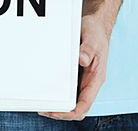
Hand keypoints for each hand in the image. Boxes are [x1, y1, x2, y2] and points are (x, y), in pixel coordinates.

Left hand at [39, 6, 115, 120]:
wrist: (95, 25)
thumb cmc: (96, 33)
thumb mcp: (93, 39)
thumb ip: (88, 50)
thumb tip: (82, 59)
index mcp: (95, 79)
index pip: (84, 105)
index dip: (70, 113)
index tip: (55, 112)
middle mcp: (89, 82)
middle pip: (75, 107)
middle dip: (60, 112)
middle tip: (42, 109)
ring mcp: (82, 80)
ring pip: (70, 101)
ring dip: (57, 105)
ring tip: (41, 104)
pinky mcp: (75, 75)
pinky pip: (66, 90)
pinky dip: (56, 94)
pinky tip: (46, 92)